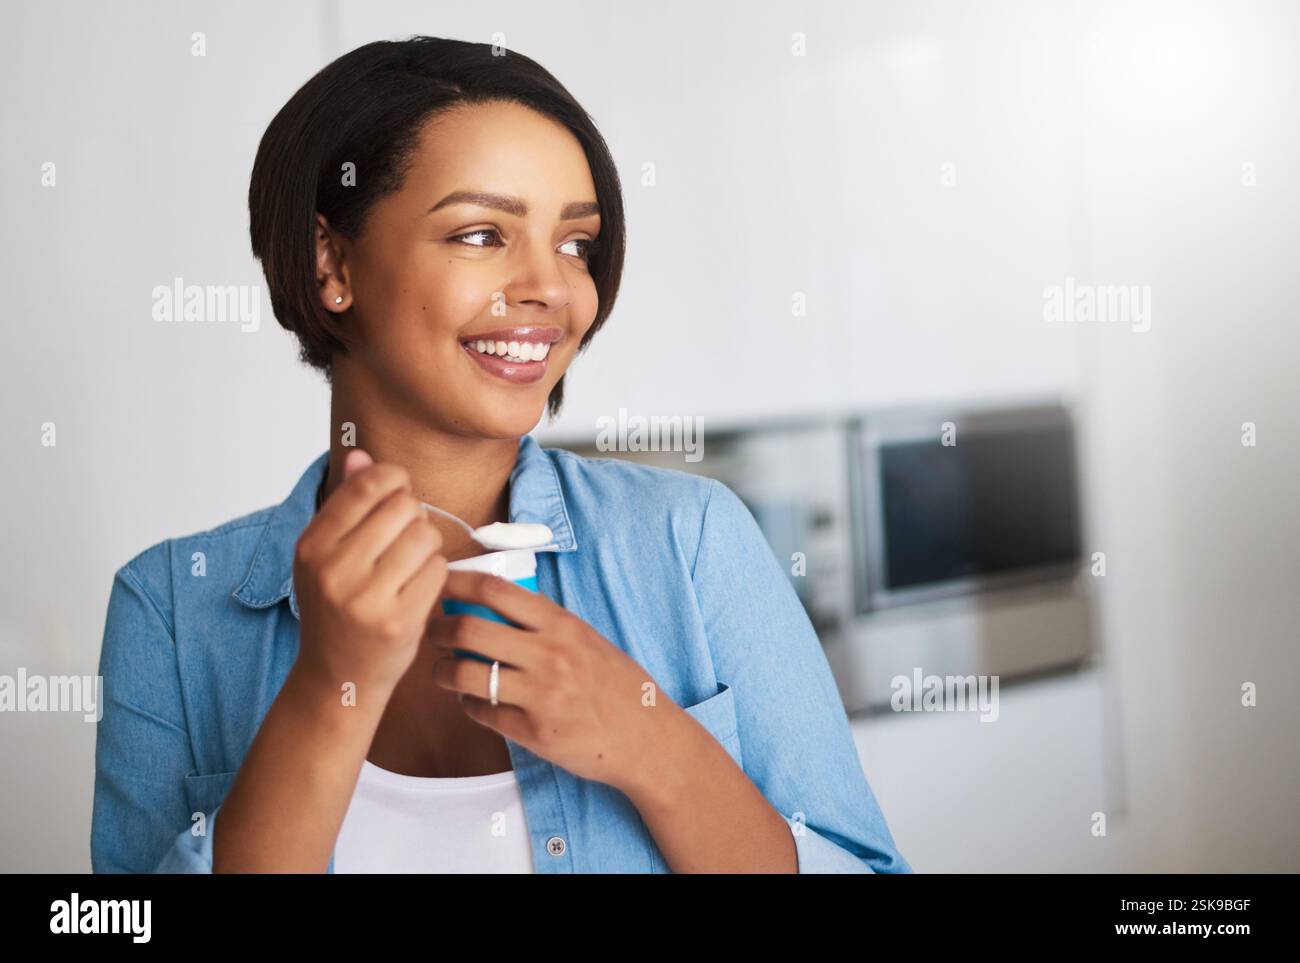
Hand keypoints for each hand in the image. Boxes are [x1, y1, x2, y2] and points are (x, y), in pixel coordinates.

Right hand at [292, 449, 448, 700]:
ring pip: (425, 534)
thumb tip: (361, 455)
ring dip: (427, 545)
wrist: (337, 677)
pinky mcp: (399, 621)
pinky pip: (438, 569)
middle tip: (403, 538)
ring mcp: (366, 598)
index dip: (395, 479)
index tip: (398, 491)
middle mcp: (334, 570)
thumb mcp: (327, 554)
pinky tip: (418, 588)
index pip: (368, 485)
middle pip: (403, 506)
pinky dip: (435, 573)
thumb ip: (346, 503)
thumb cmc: (337, 609)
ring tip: (410, 564)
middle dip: (413, 515)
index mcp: (312, 545)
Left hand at [427, 570, 673, 788]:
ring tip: (443, 671)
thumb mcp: (586, 639)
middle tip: (432, 632)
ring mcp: (540, 695)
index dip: (458, 582)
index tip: (440, 584)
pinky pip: (482, 713)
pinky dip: (469, 705)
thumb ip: (545, 624)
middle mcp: (549, 655)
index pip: (496, 590)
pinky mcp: (533, 732)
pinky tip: (473, 701)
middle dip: (438, 629)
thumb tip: (494, 607)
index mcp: (561, 625)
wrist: (646, 737)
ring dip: (443, 671)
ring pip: (466, 674)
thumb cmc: (616, 685)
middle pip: (469, 629)